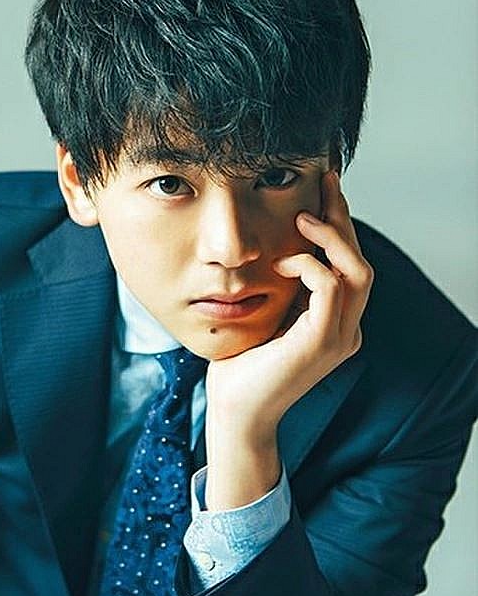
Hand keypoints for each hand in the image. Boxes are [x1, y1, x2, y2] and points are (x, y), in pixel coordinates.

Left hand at [204, 171, 373, 508]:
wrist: (235, 412)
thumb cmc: (243, 366)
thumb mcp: (267, 317)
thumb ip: (283, 290)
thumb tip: (277, 249)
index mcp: (335, 323)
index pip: (350, 265)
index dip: (340, 227)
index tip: (323, 191)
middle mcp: (346, 329)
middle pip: (360, 262)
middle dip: (342, 219)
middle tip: (324, 183)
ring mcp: (338, 338)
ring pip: (356, 271)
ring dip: (332, 238)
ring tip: (303, 218)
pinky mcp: (320, 343)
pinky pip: (329, 288)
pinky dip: (310, 266)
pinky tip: (283, 262)